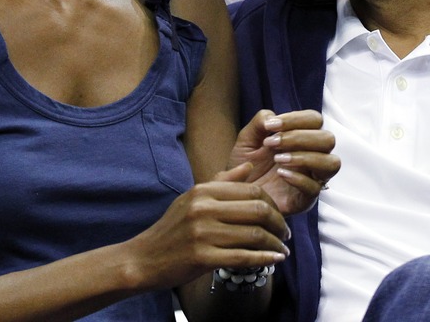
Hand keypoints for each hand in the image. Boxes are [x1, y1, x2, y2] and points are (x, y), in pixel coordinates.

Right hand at [130, 163, 289, 289]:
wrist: (145, 258)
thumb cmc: (173, 228)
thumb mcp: (193, 198)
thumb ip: (223, 182)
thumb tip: (249, 167)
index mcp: (204, 190)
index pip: (251, 190)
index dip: (272, 203)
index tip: (279, 216)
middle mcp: (203, 208)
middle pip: (258, 210)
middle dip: (278, 223)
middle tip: (285, 234)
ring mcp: (202, 233)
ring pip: (254, 235)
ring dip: (275, 244)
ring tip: (281, 249)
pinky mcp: (202, 257)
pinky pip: (243, 257)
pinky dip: (264, 259)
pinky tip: (273, 261)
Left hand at [228, 109, 339, 215]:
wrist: (234, 195)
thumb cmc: (245, 165)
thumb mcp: (247, 140)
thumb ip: (259, 123)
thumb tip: (273, 116)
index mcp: (302, 138)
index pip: (315, 120)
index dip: (295, 119)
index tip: (270, 126)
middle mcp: (313, 156)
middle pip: (328, 139)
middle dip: (300, 137)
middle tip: (272, 143)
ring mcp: (312, 179)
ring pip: (331, 163)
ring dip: (305, 157)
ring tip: (278, 158)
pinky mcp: (305, 200)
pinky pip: (315, 189)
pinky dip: (298, 178)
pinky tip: (280, 173)